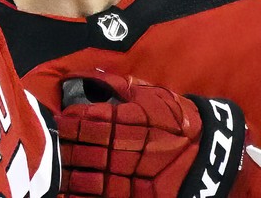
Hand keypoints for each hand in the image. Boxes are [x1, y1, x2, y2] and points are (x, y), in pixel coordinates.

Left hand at [55, 70, 245, 197]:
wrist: (212, 157)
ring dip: (67, 170)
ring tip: (52, 166)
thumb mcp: (155, 97)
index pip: (91, 120)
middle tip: (49, 141)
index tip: (60, 118)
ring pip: (86, 174)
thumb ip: (121, 86)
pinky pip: (98, 197)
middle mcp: (126, 148)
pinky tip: (63, 191)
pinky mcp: (130, 195)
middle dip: (64, 144)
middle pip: (85, 147)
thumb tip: (90, 74)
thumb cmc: (182, 122)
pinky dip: (78, 195)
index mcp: (130, 122)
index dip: (72, 120)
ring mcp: (127, 176)